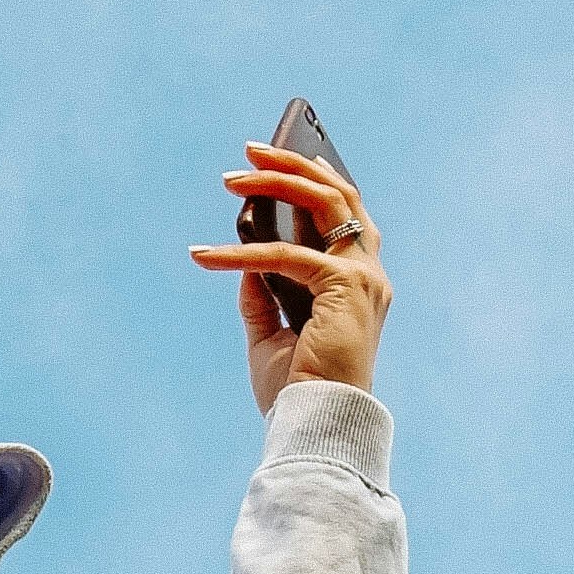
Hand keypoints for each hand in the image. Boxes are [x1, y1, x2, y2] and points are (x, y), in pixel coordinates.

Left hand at [188, 143, 390, 414]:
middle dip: (295, 165)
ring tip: (232, 179)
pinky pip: (283, 254)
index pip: (345, 214)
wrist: (315, 423)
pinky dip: (239, 252)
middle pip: (339, 195)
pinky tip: (203, 255)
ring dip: (276, 182)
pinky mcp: (345, 285)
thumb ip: (261, 293)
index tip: (277, 158)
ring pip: (324, 202)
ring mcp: (363, 276)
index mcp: (359, 284)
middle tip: (250, 150)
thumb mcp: (270, 332)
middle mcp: (370, 274)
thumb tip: (242, 258)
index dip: (314, 179)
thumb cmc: (298, 387)